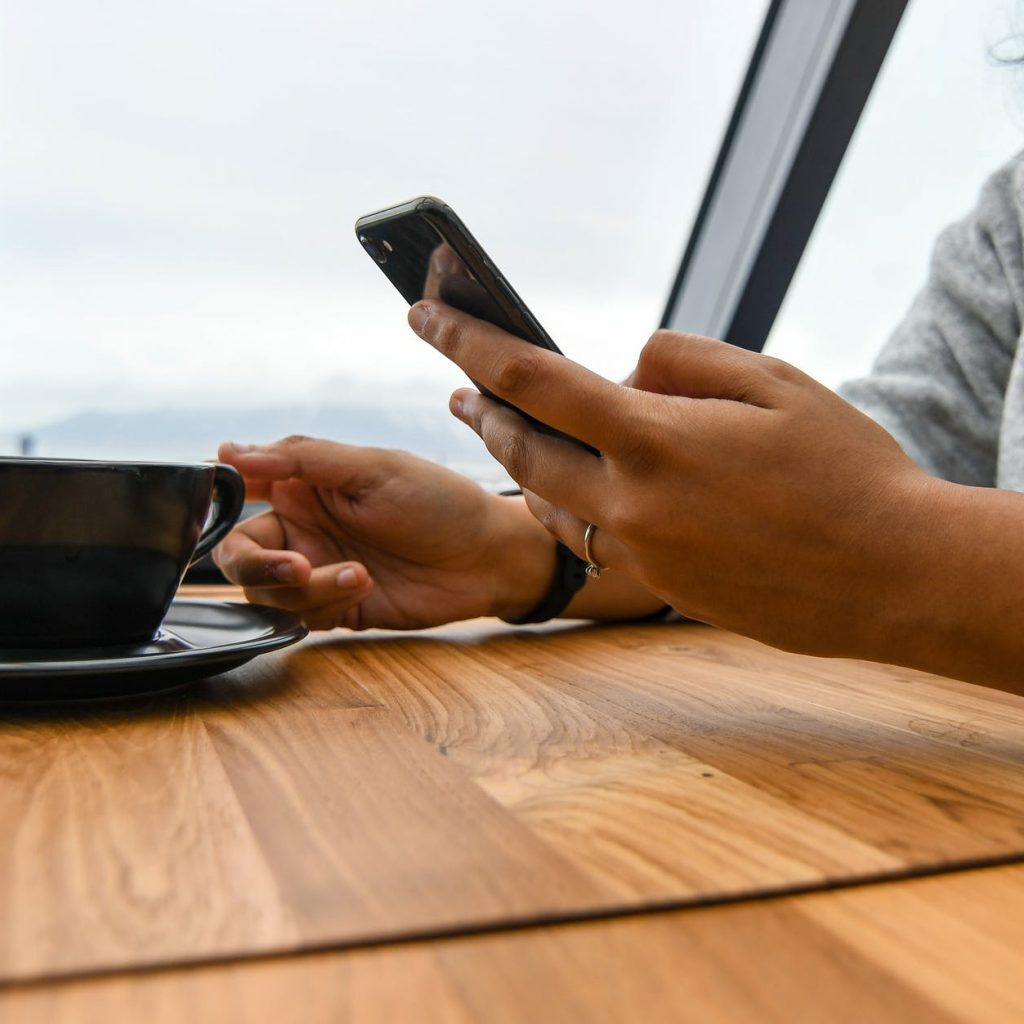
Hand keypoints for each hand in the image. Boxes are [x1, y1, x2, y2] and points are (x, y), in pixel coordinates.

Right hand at [212, 437, 557, 630]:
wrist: (487, 557)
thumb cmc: (438, 500)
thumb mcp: (372, 468)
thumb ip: (301, 460)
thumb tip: (229, 452)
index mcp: (304, 485)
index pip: (238, 490)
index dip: (217, 502)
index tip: (224, 509)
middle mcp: (303, 527)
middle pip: (238, 554)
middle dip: (256, 566)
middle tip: (295, 568)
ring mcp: (318, 569)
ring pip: (266, 593)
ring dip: (305, 588)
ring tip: (357, 574)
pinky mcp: (336, 607)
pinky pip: (301, 616)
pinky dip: (324, 604)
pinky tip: (365, 585)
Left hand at [407, 300, 940, 662]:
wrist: (892, 576)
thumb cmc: (846, 470)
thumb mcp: (775, 382)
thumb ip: (685, 361)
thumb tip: (627, 367)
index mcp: (656, 439)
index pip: (532, 378)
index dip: (467, 340)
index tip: (423, 313)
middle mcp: (632, 503)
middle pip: (522, 451)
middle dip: (483, 413)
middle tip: (459, 387)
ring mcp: (642, 554)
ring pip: (548, 504)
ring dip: (520, 463)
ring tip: (508, 430)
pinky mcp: (660, 586)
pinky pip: (590, 540)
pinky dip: (568, 506)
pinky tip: (573, 488)